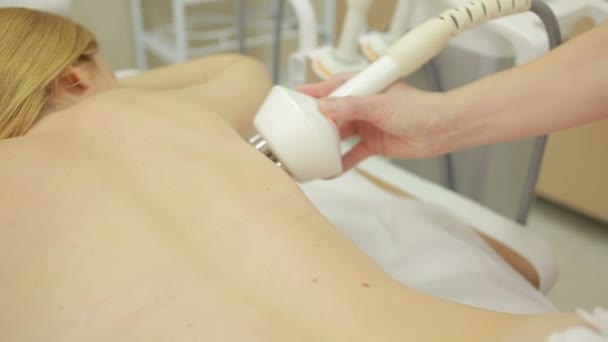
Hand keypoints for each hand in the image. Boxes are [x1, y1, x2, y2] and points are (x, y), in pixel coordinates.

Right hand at [298, 74, 448, 171]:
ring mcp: (367, 125)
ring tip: (310, 149)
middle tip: (298, 127)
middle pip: (333, 112)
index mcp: (365, 87)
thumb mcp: (380, 104)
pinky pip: (352, 154)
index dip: (314, 92)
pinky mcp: (373, 144)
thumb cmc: (418, 108)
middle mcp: (364, 105)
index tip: (296, 96)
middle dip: (317, 120)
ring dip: (327, 142)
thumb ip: (351, 106)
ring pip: (340, 134)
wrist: (441, 130)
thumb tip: (324, 107)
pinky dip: (342, 162)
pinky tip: (330, 170)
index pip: (334, 87)